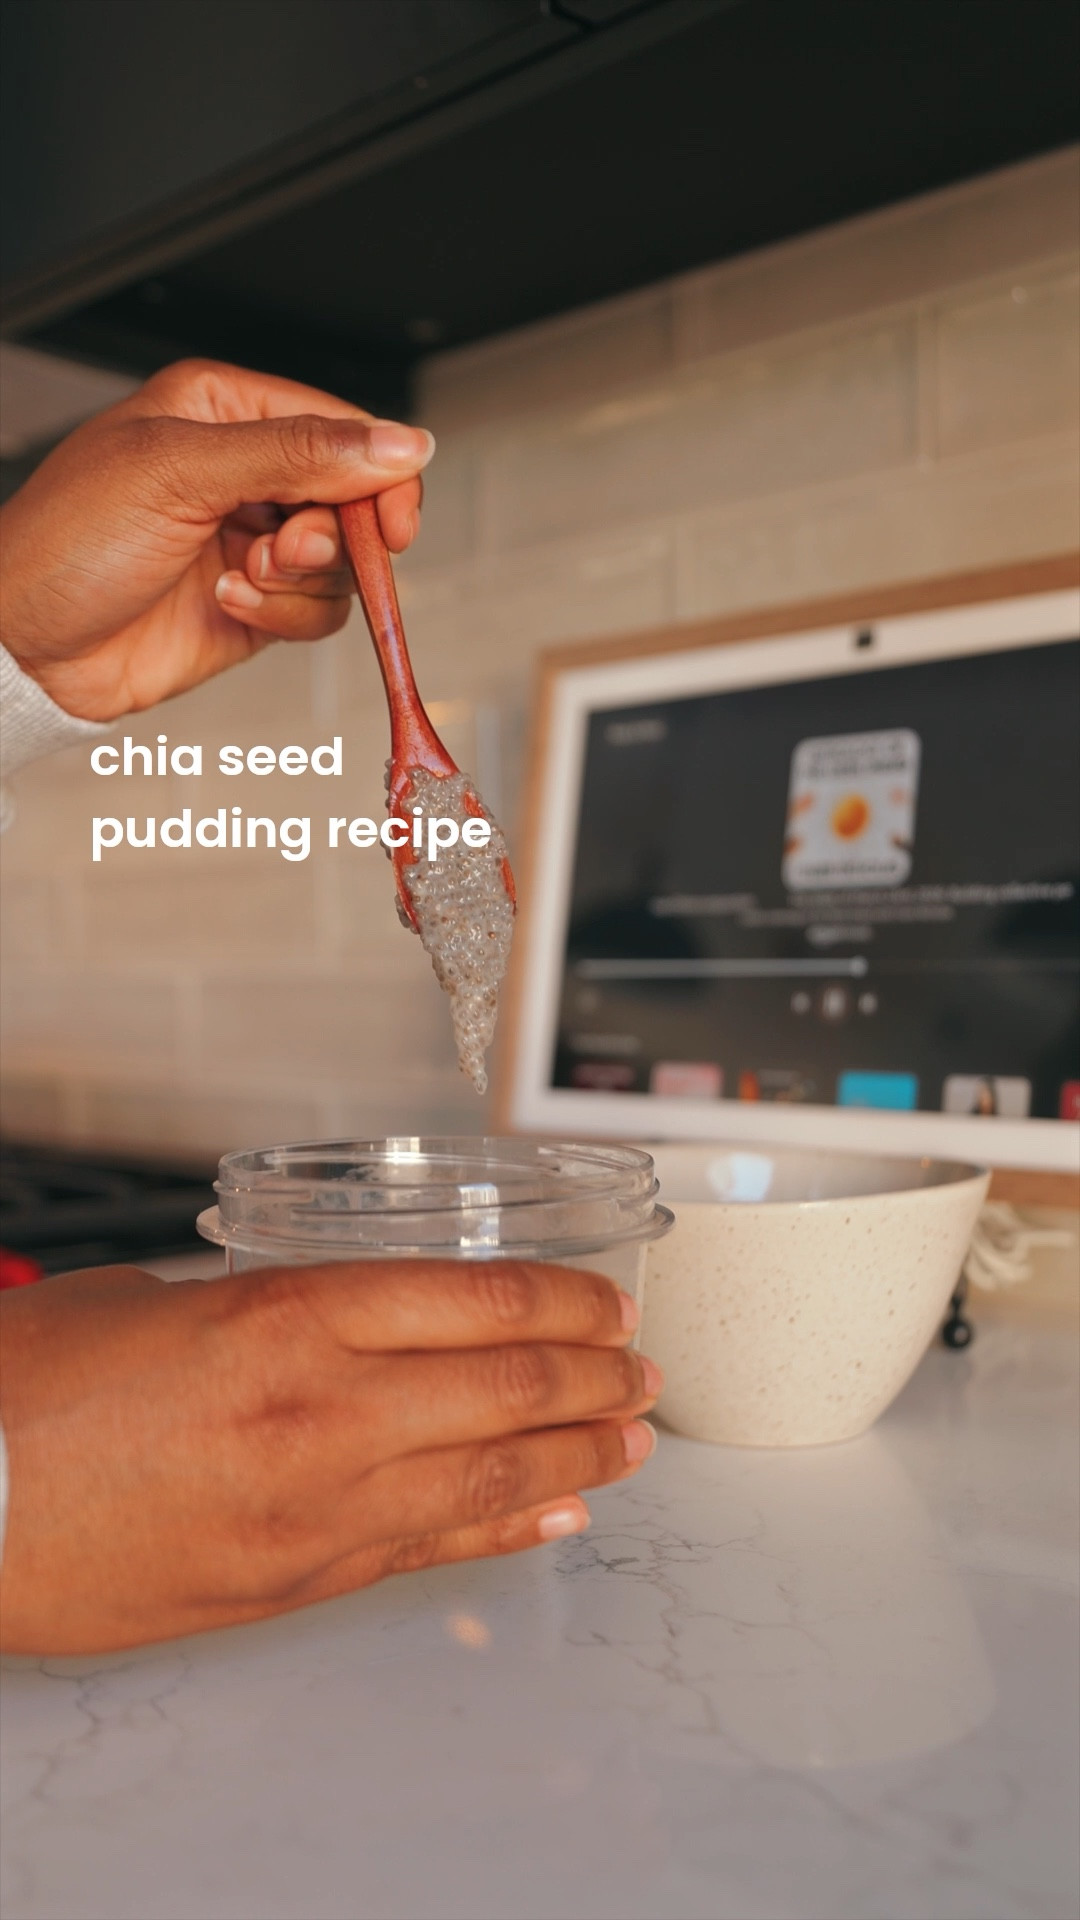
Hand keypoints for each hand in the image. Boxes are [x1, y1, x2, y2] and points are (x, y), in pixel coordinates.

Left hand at [0, 358, 434, 721]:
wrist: (25, 645)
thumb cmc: (67, 541)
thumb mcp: (181, 471)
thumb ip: (297, 453)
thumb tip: (398, 443)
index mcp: (224, 410)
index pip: (343, 426)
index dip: (379, 473)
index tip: (390, 521)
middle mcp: (244, 472)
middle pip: (354, 498)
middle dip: (330, 533)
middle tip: (286, 551)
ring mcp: (250, 541)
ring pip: (341, 562)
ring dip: (300, 579)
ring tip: (241, 576)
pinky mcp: (254, 605)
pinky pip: (316, 612)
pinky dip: (284, 616)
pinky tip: (229, 603)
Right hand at [0, 1259, 660, 1652]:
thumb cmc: (31, 1395)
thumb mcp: (157, 1301)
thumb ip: (264, 1306)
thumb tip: (329, 1315)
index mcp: (285, 1319)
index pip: (473, 1301)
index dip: (559, 1300)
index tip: (601, 1298)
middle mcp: (320, 1414)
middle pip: (505, 1388)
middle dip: (593, 1375)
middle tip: (640, 1366)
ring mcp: (314, 1510)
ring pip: (489, 1476)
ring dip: (578, 1454)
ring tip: (634, 1437)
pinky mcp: (292, 1582)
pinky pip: (428, 1548)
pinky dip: (507, 1527)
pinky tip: (559, 1514)